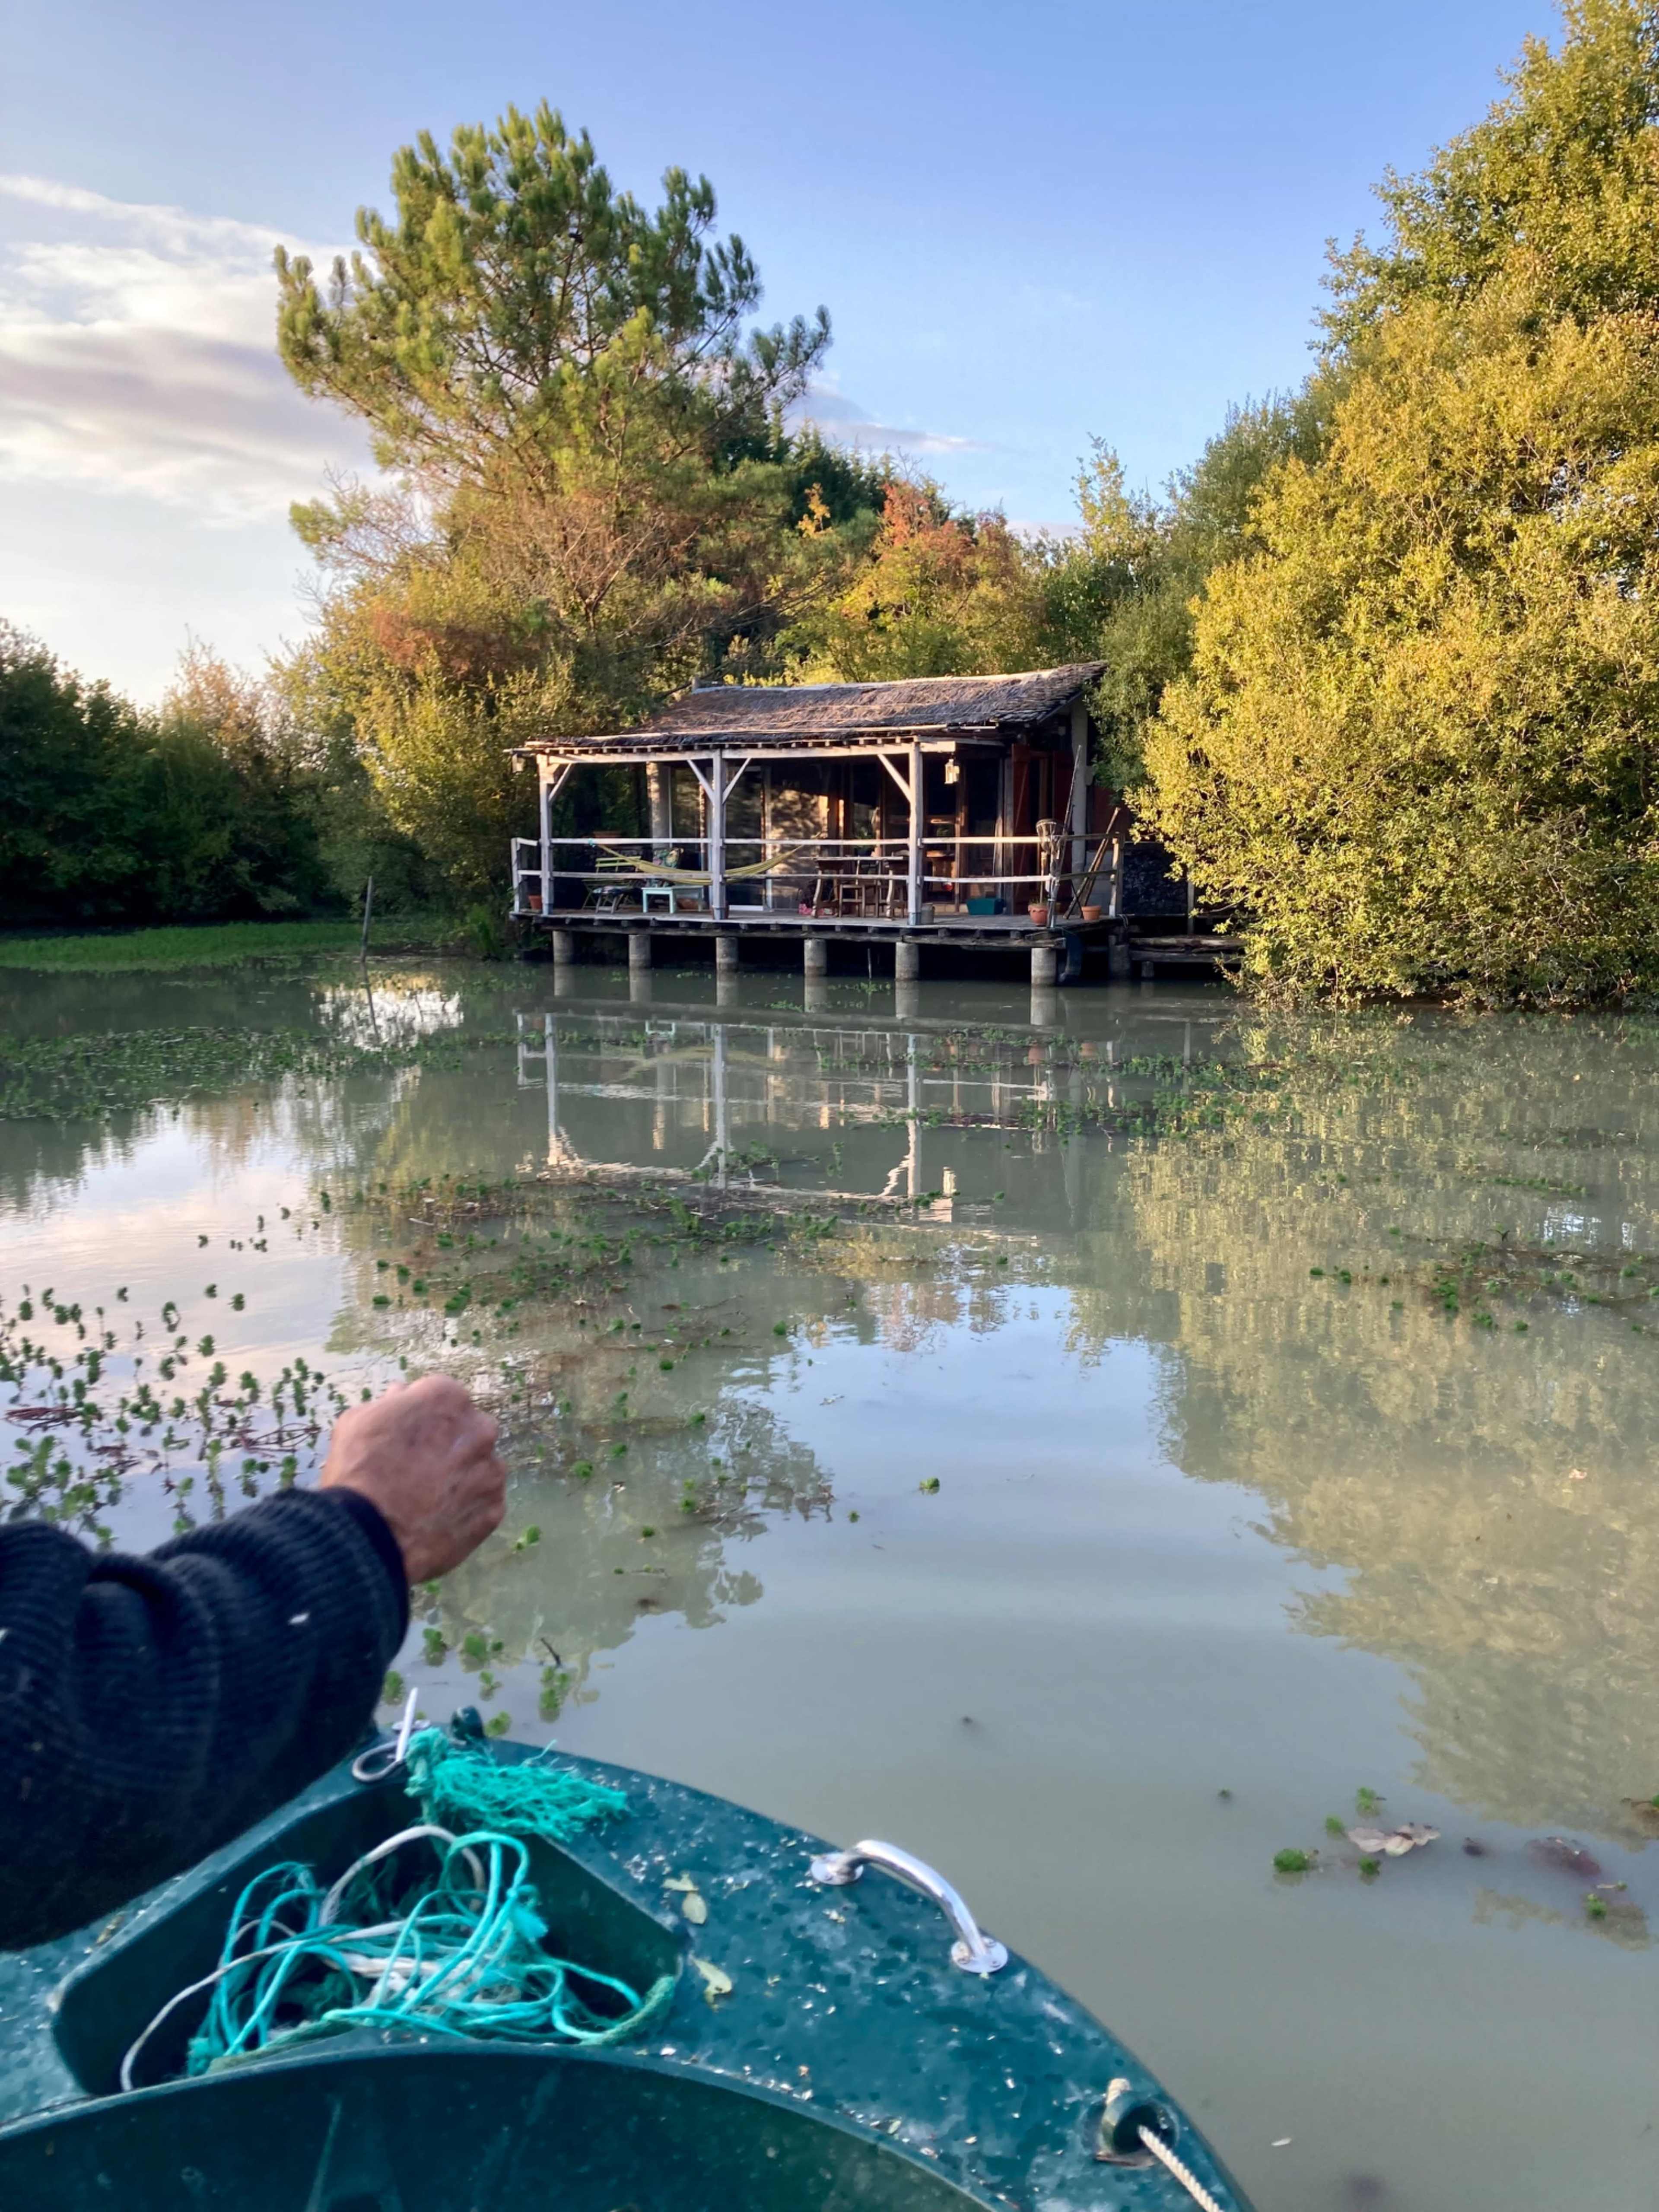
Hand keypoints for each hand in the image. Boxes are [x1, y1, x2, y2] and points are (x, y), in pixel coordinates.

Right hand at [320, 1376, 504, 1583]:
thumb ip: (390, 1404)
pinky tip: (439, 1519)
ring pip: (480, 1467)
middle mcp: (480, 1429)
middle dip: (449, 1444)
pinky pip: (484, 1503)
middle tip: (420, 1469)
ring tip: (429, 1499)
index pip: (442, 1399)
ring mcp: (492, 1471)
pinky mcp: (495, 1509)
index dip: (422, 1418)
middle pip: (468, 1430)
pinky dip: (467, 1509)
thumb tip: (402, 1395)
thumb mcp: (358, 1422)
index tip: (408, 1438)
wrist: (369, 1537)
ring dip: (461, 1476)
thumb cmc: (358, 1473)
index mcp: (447, 1398)